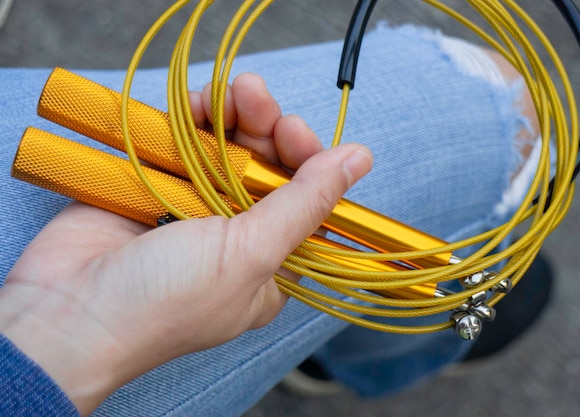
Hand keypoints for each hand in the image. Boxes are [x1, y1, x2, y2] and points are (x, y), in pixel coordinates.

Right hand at [0, 73, 371, 414]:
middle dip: (268, 130)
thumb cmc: (166, 301)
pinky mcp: (157, 188)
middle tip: (258, 101)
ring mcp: (195, 210)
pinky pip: (185, 144)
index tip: (295, 133)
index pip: (306, 204)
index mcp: (270, 266)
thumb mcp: (251, 255)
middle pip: (267, 170)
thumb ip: (305, 203)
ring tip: (235, 93)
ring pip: (227, 151)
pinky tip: (201, 105)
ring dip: (235, 116)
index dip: (307, 163)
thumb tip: (360, 160)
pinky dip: (195, 121)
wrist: (68, 311)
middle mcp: (237, 237)